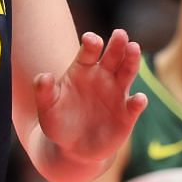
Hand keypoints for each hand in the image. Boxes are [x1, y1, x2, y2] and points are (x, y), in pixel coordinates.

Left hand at [34, 30, 146, 167]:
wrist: (72, 148)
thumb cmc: (58, 121)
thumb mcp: (47, 108)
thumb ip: (44, 91)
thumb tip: (43, 76)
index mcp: (83, 69)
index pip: (89, 51)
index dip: (91, 44)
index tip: (91, 40)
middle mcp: (103, 77)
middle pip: (113, 56)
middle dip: (117, 45)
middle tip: (120, 34)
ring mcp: (117, 94)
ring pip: (128, 72)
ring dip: (132, 61)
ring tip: (134, 49)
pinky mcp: (126, 115)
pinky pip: (134, 106)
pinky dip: (138, 102)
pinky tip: (138, 99)